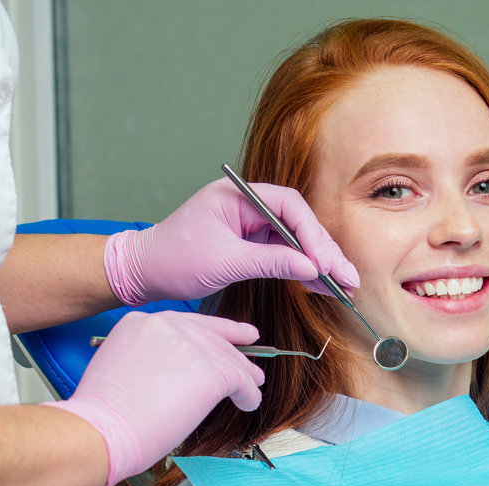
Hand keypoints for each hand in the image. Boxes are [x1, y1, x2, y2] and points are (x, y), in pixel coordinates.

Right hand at [45, 311, 264, 485]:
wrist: (103, 429)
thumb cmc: (104, 413)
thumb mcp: (119, 365)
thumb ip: (149, 357)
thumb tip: (175, 371)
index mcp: (141, 322)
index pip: (188, 323)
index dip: (217, 331)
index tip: (238, 334)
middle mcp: (167, 325)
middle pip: (213, 336)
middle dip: (235, 352)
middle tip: (252, 365)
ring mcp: (192, 344)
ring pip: (230, 357)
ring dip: (245, 376)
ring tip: (253, 388)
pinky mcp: (212, 369)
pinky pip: (241, 380)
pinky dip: (248, 394)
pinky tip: (248, 403)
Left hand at [103, 178, 359, 304]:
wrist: (141, 273)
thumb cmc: (171, 260)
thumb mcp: (224, 262)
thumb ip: (270, 262)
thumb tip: (310, 268)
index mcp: (238, 195)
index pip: (288, 207)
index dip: (312, 235)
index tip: (325, 262)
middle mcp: (247, 205)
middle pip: (297, 224)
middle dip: (323, 252)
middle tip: (347, 277)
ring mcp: (249, 225)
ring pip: (294, 241)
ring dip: (317, 263)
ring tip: (342, 286)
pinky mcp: (248, 244)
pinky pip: (282, 254)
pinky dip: (300, 270)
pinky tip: (319, 285)